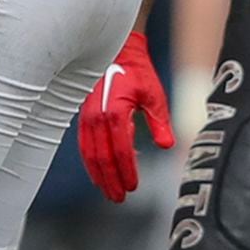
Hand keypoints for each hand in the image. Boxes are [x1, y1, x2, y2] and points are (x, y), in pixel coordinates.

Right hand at [76, 30, 173, 203]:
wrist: (116, 50)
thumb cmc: (137, 71)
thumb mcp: (154, 95)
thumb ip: (159, 122)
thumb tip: (166, 146)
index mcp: (113, 113)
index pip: (119, 151)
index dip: (127, 172)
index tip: (133, 188)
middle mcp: (95, 117)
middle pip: (100, 157)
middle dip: (109, 180)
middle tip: (118, 198)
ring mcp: (86, 116)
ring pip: (88, 153)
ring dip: (97, 173)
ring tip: (107, 190)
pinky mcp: (84, 115)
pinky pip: (84, 143)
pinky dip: (90, 160)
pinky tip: (97, 170)